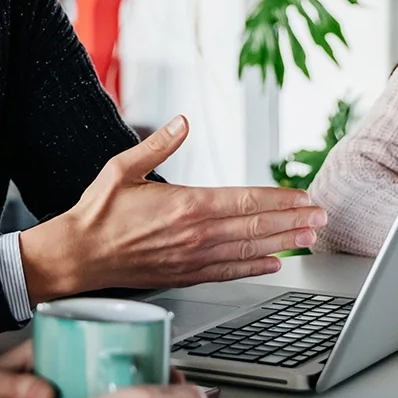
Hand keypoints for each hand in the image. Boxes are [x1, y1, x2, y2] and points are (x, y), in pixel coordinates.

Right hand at [19, 116, 327, 300]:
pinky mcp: (184, 276)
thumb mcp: (122, 168)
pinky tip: (273, 264)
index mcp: (185, 205)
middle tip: (321, 218)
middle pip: (255, 227)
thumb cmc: (97, 213)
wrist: (76, 256)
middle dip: (293, 221)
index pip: (244, 201)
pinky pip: (228, 272)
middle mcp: (195, 235)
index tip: (303, 197)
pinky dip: (254, 268)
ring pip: (248, 251)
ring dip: (282, 243)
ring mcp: (192, 258)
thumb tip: (181, 122)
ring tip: (308, 239)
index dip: (279, 199)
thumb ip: (157, 144)